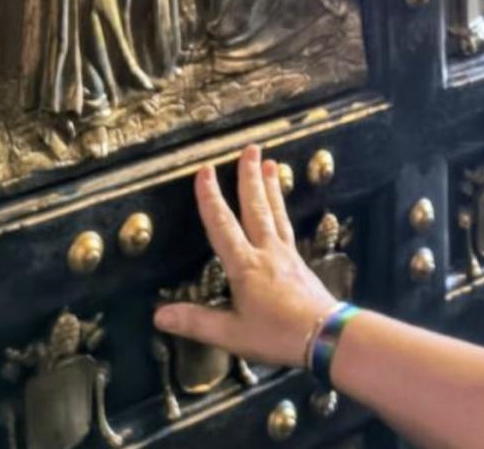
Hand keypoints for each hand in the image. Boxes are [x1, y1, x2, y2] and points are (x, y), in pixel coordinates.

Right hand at [154, 146, 338, 367]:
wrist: (326, 336)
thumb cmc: (277, 335)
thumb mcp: (232, 334)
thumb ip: (196, 322)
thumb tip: (157, 314)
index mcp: (246, 266)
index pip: (223, 226)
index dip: (211, 199)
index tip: (204, 171)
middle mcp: (266, 251)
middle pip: (256, 208)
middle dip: (249, 178)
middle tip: (250, 149)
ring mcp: (286, 253)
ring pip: (275, 212)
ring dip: (270, 186)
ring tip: (269, 162)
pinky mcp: (299, 260)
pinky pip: (287, 225)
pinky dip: (282, 208)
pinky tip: (282, 205)